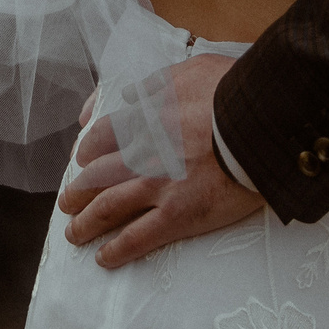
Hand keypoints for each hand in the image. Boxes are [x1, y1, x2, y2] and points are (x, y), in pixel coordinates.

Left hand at [56, 53, 263, 266]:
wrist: (260, 123)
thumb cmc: (232, 92)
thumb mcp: (189, 71)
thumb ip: (155, 85)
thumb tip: (130, 94)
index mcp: (143, 118)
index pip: (101, 137)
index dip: (86, 151)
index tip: (80, 160)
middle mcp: (141, 154)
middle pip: (96, 176)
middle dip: (78, 192)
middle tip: (68, 203)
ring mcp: (156, 186)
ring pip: (108, 208)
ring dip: (86, 223)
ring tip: (74, 234)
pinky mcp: (178, 215)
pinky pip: (139, 237)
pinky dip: (117, 249)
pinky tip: (104, 257)